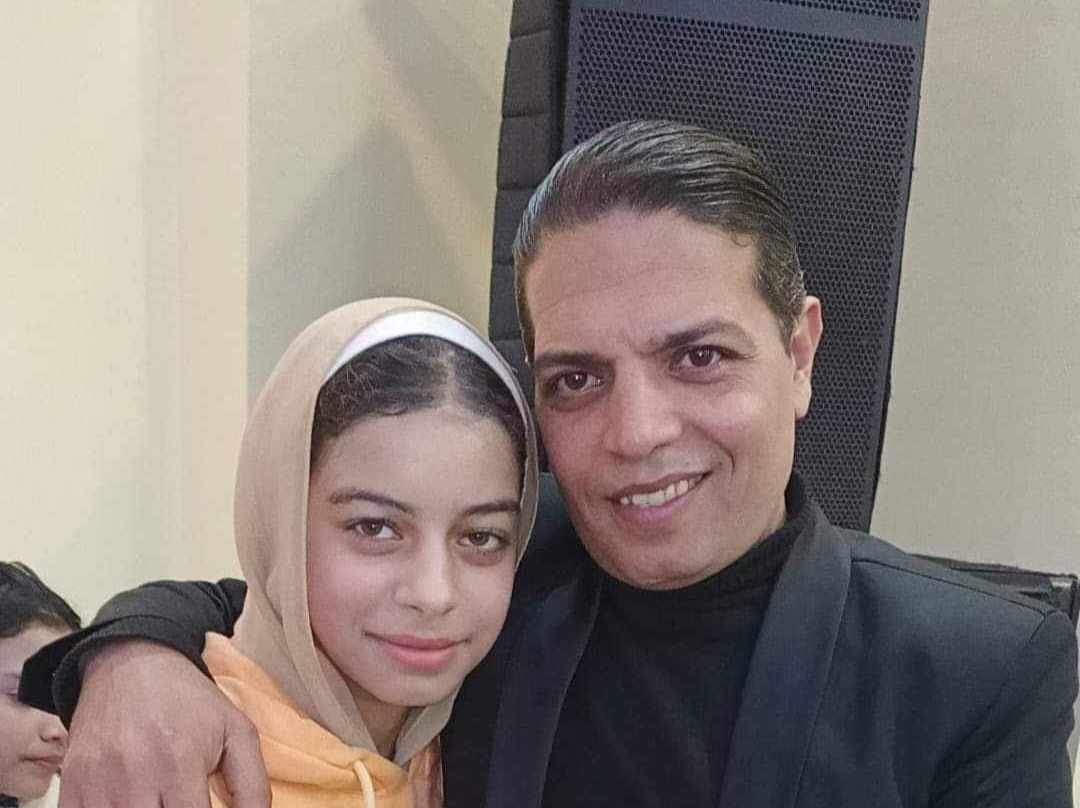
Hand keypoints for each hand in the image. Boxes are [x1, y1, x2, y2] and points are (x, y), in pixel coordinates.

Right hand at [58, 639, 269, 807]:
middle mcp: (135, 777)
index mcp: (180, 764)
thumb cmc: (189, 702)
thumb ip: (252, 786)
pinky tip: (128, 801)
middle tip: (179, 801)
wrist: (132, 665)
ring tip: (159, 798)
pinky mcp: (72, 786)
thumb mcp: (237, 731)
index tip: (203, 807)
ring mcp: (97, 784)